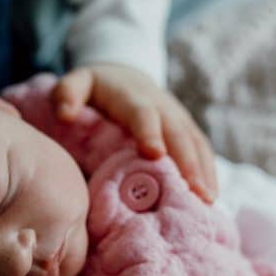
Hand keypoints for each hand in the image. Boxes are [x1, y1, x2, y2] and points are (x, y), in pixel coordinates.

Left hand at [51, 62, 217, 202]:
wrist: (125, 74)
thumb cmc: (97, 87)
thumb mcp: (77, 82)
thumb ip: (68, 93)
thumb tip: (64, 114)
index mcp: (133, 98)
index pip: (143, 114)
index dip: (150, 132)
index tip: (155, 154)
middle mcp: (162, 107)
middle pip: (178, 134)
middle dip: (188, 163)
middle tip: (195, 192)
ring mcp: (178, 118)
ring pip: (196, 143)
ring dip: (204, 171)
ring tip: (208, 201)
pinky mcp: (188, 130)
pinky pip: (203, 150)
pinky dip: (209, 172)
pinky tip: (211, 198)